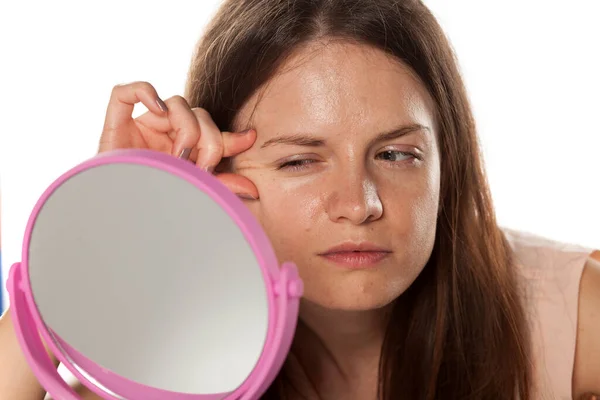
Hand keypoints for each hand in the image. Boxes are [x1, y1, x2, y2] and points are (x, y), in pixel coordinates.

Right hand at [98, 81, 258, 199]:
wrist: (119, 224)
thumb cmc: (154, 210)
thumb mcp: (195, 193)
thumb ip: (222, 186)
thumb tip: (254, 189)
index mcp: (183, 151)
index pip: (212, 133)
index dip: (231, 135)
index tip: (249, 139)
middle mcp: (164, 136)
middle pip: (199, 115)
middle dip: (208, 139)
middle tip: (203, 167)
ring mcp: (141, 128)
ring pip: (175, 103)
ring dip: (186, 128)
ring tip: (180, 158)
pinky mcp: (115, 124)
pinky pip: (125, 92)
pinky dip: (144, 92)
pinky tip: (158, 112)